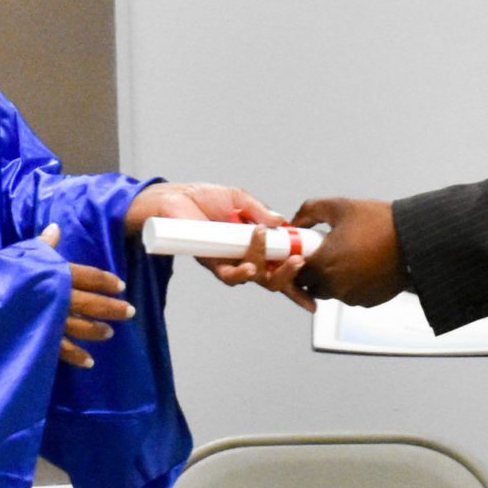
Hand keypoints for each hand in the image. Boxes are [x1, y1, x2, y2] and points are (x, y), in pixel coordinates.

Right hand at [43, 224, 133, 369]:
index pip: (87, 276)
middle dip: (111, 308)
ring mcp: (48, 319)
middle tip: (130, 312)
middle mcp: (56, 296)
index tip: (120, 286)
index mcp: (53, 273)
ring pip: (80, 327)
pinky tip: (89, 362)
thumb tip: (54, 228)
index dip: (105, 280)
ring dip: (96, 331)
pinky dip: (76, 356)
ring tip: (109, 334)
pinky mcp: (38, 337)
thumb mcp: (19, 255)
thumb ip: (41, 245)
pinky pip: (61, 349)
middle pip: (90, 302)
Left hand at [125, 181, 311, 310]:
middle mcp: (245, 255)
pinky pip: (230, 276)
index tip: (314, 289)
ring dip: (270, 269)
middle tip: (299, 263)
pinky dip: (242, 273)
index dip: (297, 275)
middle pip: (274, 276)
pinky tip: (250, 266)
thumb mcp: (239, 199)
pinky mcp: (211, 263)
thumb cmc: (203, 198)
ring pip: (256, 277)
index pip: (280, 261)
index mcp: (256, 241)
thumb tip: (281, 223)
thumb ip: (261, 210)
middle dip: (290, 275)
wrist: (173, 199)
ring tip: (276, 253)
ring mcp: (229, 261)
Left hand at [292, 197, 409, 307]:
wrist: (414, 239)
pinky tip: (364, 265)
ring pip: (332, 291)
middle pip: (312, 284)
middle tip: (328, 252)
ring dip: (334, 278)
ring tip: (350, 255)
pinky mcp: (368, 302)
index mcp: (324, 263)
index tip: (307, 249)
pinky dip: (353, 284)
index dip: (299, 259)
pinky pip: (351, 295)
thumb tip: (294, 222)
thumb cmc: (380, 222)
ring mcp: (353, 297)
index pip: (296, 271)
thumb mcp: (339, 207)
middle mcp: (336, 286)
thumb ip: (308, 211)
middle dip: (315, 270)